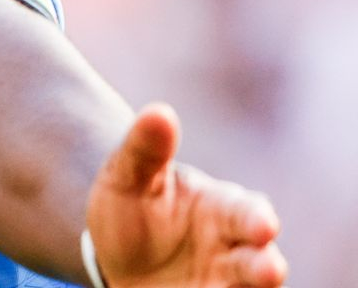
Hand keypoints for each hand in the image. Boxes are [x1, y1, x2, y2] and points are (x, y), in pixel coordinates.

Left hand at [87, 104, 286, 287]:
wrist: (112, 253)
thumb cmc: (132, 205)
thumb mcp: (128, 176)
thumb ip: (144, 149)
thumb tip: (158, 112)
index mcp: (221, 208)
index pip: (249, 212)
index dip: (258, 219)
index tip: (264, 225)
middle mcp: (233, 248)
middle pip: (259, 259)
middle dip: (266, 266)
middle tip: (269, 270)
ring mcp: (224, 281)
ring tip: (258, 283)